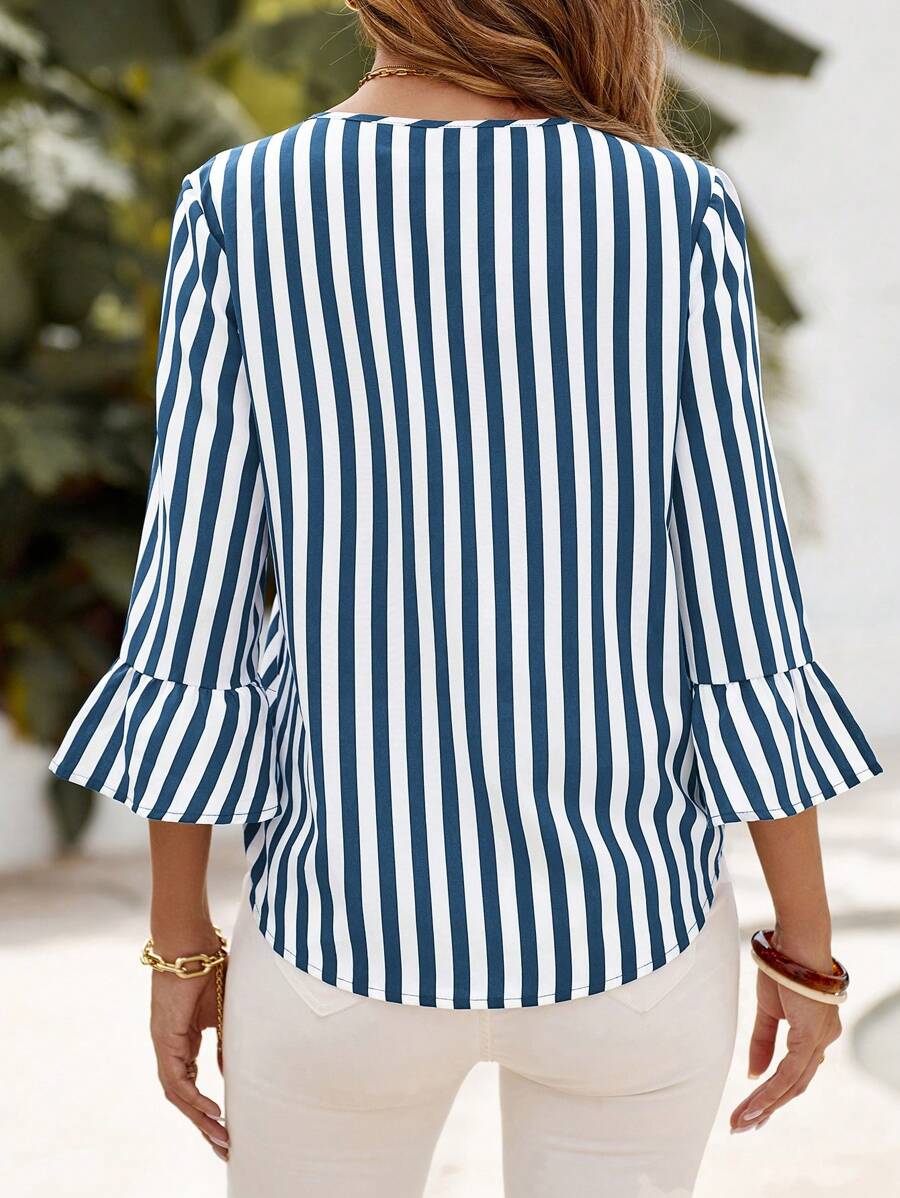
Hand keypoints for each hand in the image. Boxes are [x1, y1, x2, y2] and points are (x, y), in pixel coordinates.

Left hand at [150, 930, 228, 1160]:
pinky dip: (194, 1098)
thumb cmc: (209, 966)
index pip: (190, 1085)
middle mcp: (169, 1048)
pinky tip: (212, 1112)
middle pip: (182, 1098)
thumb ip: (225, 1041)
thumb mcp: (225, 1011)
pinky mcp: (165, 1039)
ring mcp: (165, 1045)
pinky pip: (177, 1079)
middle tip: (225, 1149)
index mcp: (181, 1041)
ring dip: (200, 1119)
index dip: (206, 1110)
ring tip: (222, 1137)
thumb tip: (229, 1071)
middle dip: (204, 1126)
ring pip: (177, 1095)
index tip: (226, 1129)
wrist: (190, 942)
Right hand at [730, 967, 840, 1132]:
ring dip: (765, 1106)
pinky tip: (754, 1105)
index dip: (775, 1093)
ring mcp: (820, 1040)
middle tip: (743, 1126)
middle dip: (767, 1108)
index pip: (795, 1071)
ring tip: (742, 1121)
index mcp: (815, 1031)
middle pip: (795, 1085)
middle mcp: (823, 1039)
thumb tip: (754, 1073)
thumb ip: (763, 1041)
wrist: (793, 941)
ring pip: (792, 1085)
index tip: (753, 1109)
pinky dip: (771, 1091)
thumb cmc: (782, 966)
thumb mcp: (768, 1009)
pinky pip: (789, 1072)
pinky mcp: (810, 1036)